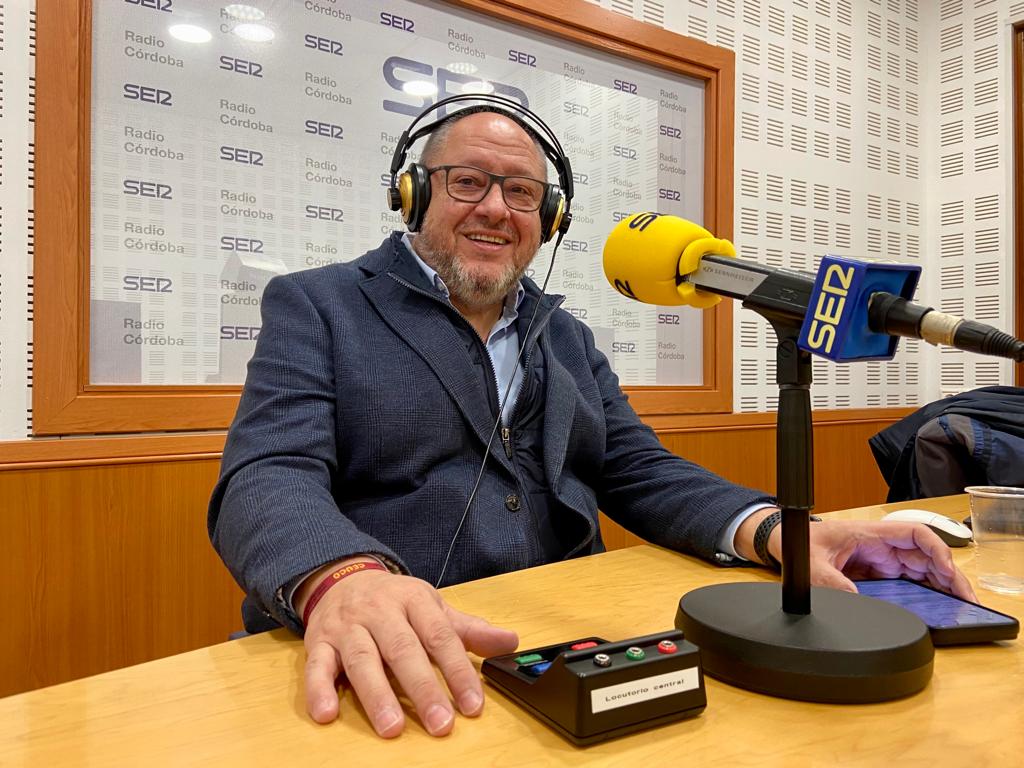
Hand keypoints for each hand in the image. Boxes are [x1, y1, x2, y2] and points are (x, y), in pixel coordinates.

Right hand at [297, 561, 518, 737]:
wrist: (343, 577)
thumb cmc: (394, 601)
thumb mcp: (432, 608)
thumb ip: (468, 630)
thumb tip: (511, 642)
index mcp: (413, 600)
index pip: (440, 636)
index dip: (458, 671)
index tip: (472, 704)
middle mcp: (379, 611)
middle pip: (403, 649)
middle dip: (423, 688)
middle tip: (440, 723)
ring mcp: (347, 626)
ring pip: (362, 659)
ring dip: (376, 695)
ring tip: (391, 728)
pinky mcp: (319, 641)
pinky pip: (316, 665)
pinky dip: (318, 689)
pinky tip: (326, 713)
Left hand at [790, 519, 976, 601]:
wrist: (786, 543)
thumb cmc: (802, 543)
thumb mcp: (813, 566)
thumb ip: (831, 583)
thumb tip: (853, 600)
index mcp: (870, 535)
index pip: (915, 534)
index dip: (937, 549)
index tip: (947, 569)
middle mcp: (882, 546)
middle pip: (927, 556)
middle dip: (950, 576)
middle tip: (967, 601)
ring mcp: (883, 560)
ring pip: (923, 570)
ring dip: (943, 587)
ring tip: (962, 608)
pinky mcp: (879, 575)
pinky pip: (910, 582)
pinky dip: (928, 593)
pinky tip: (940, 608)